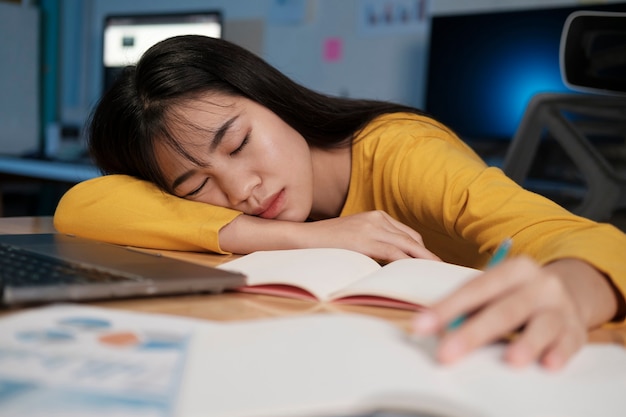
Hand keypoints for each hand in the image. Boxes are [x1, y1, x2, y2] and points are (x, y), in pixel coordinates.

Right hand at [219, 211, 439, 262]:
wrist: (300, 240)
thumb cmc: (325, 245)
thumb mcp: (354, 240)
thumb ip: (373, 245)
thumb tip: (392, 264)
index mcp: (376, 216)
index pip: (408, 235)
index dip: (422, 252)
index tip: (433, 266)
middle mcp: (378, 218)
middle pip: (413, 241)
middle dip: (429, 258)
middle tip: (443, 274)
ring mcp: (372, 228)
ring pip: (408, 247)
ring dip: (423, 263)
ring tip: (435, 278)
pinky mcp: (365, 241)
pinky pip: (394, 255)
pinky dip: (409, 265)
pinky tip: (416, 276)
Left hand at [412, 257, 618, 369]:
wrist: (567, 293)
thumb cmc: (515, 295)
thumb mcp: (494, 292)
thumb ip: (468, 307)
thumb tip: (433, 329)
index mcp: (513, 269)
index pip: (476, 288)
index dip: (448, 307)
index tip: (421, 325)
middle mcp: (539, 285)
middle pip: (504, 309)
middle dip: (473, 332)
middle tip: (447, 353)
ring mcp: (559, 307)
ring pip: (541, 325)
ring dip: (527, 343)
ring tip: (512, 360)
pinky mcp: (575, 331)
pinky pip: (568, 343)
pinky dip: (558, 353)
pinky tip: (548, 364)